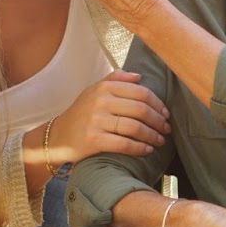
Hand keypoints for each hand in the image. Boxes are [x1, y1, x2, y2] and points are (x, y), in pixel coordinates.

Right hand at [42, 70, 170, 166]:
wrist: (58, 137)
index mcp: (104, 87)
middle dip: (158, 121)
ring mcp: (96, 121)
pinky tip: (147, 150)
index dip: (158, 104)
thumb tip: (139, 76)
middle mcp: (100, 101)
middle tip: (167, 129)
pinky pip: (125, 144)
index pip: (140, 92)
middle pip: (141, 110)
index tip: (166, 114)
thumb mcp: (94, 91)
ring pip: (135, 128)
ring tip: (160, 141)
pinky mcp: (93, 140)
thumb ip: (115, 79)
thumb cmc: (82, 113)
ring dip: (152, 136)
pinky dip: (140, 148)